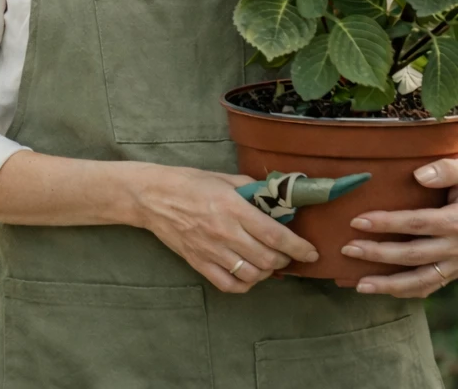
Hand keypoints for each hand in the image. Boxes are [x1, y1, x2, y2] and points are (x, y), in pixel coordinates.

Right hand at [133, 165, 319, 292]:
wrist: (151, 196)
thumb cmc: (189, 183)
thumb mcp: (223, 179)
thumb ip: (252, 190)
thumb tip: (279, 201)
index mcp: (232, 208)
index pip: (275, 235)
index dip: (299, 248)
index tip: (310, 253)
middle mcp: (224, 232)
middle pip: (267, 259)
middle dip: (284, 260)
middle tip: (286, 254)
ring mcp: (210, 250)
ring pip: (252, 274)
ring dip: (267, 272)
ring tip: (267, 263)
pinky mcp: (198, 262)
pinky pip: (229, 284)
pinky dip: (245, 284)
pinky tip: (248, 274)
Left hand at [344, 158, 457, 297]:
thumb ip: (447, 171)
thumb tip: (419, 175)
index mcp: (455, 221)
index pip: (417, 223)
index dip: (387, 223)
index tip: (357, 221)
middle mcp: (456, 247)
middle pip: (412, 254)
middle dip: (378, 254)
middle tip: (347, 250)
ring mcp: (456, 264)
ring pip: (421, 279)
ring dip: (389, 284)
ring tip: (359, 285)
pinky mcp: (455, 272)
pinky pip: (431, 286)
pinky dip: (408, 291)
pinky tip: (384, 290)